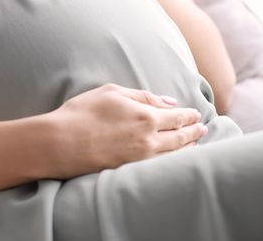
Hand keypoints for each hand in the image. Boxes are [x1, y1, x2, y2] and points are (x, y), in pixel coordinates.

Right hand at [45, 83, 207, 179]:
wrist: (59, 143)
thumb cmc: (82, 113)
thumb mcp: (112, 92)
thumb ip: (144, 96)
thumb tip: (169, 101)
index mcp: (146, 116)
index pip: (177, 117)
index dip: (190, 116)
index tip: (197, 115)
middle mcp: (148, 139)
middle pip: (180, 137)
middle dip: (194, 132)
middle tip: (203, 129)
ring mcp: (140, 159)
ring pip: (174, 155)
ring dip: (188, 148)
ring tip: (195, 144)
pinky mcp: (130, 171)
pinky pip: (161, 166)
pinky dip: (173, 161)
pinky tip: (175, 158)